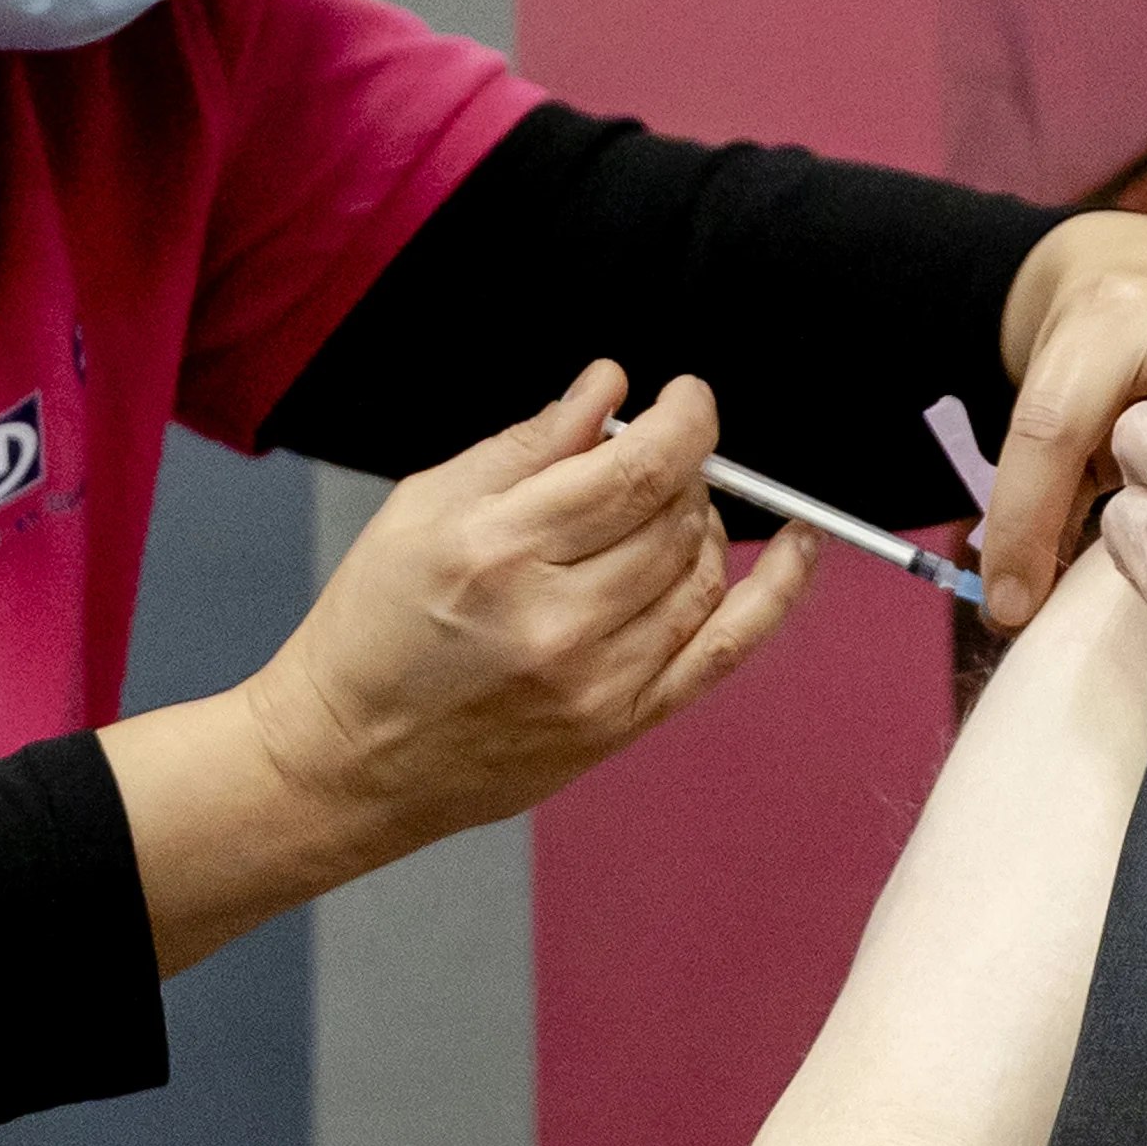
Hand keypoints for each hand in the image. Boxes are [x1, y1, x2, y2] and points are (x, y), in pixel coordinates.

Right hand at [249, 361, 819, 861]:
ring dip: (703, 524)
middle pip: (676, 516)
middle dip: (682, 470)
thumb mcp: (425, 506)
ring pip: (702, 572)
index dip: (686, 419)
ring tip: (670, 510)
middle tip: (652, 461)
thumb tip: (611, 389)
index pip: (639, 468)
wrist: (349, 756)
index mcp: (499, 548)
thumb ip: (528, 444)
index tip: (688, 398)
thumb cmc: (375, 627)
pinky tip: (798, 551)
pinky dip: (775, 594)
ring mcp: (597, 681)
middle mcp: (556, 619)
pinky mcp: (620, 725)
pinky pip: (726, 650)